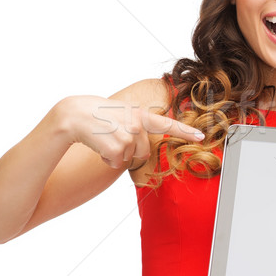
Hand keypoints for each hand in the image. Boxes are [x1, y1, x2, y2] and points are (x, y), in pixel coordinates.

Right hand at [57, 95, 203, 167]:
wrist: (73, 114)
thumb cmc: (95, 115)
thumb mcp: (120, 113)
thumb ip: (137, 122)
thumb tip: (144, 140)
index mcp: (139, 114)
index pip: (167, 124)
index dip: (185, 132)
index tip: (201, 137)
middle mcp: (137, 122)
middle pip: (143, 152)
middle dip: (129, 152)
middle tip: (112, 138)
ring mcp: (127, 133)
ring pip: (129, 158)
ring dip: (116, 155)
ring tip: (103, 138)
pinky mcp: (116, 144)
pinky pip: (117, 162)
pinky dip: (106, 159)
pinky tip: (98, 145)